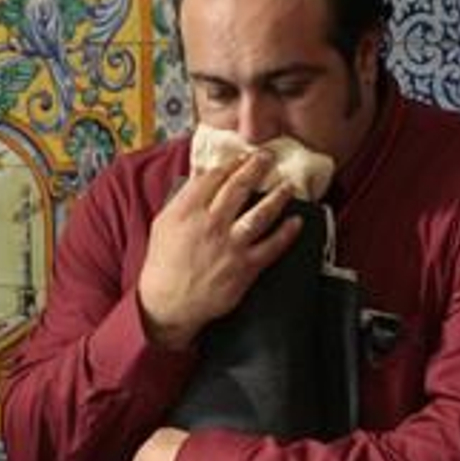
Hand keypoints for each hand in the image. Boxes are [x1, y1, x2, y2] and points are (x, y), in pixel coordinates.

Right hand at [137, 152, 300, 350]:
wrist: (167, 303)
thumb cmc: (163, 263)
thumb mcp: (163, 224)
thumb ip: (183, 199)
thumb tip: (202, 177)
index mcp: (188, 211)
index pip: (214, 177)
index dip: (232, 163)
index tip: (242, 157)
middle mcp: (211, 224)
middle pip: (239, 187)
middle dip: (257, 167)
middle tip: (268, 157)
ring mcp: (230, 246)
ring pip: (261, 213)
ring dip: (278, 196)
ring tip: (288, 186)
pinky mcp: (245, 268)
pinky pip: (272, 246)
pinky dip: (287, 233)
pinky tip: (297, 222)